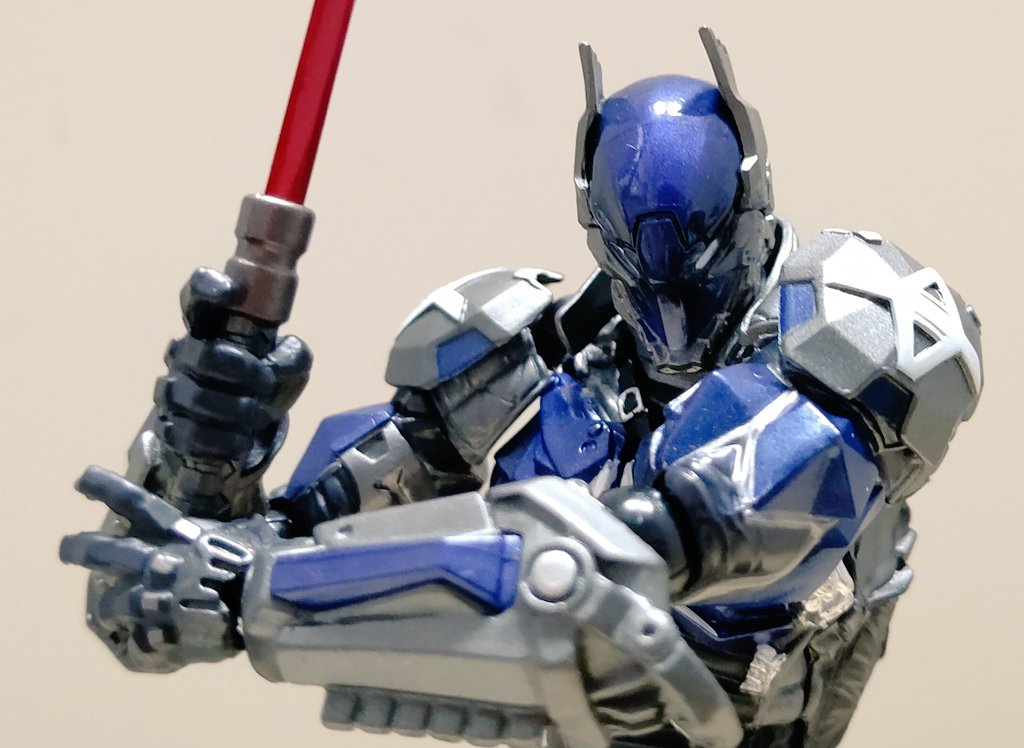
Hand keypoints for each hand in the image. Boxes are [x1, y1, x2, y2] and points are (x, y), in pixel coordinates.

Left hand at [60, 466, 275, 671]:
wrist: (258, 603)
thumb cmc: (258, 562)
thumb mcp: (247, 535)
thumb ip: (234, 534)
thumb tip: (252, 529)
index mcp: (178, 534)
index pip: (136, 503)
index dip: (106, 489)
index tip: (81, 480)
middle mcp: (155, 560)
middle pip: (105, 551)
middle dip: (80, 548)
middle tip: (65, 548)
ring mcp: (150, 597)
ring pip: (109, 599)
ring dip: (104, 604)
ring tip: (100, 609)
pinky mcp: (154, 630)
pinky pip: (132, 641)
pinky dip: (133, 643)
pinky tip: (133, 645)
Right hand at [155, 267, 311, 462]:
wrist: (237, 435)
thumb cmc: (258, 387)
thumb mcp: (286, 369)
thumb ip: (292, 356)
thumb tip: (286, 357)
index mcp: (211, 328)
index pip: (196, 297)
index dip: (208, 288)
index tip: (234, 291)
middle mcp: (186, 353)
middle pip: (202, 354)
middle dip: (240, 369)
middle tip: (266, 382)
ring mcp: (173, 390)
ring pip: (193, 396)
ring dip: (233, 409)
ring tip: (260, 417)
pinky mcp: (168, 427)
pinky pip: (184, 433)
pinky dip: (218, 440)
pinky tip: (240, 442)